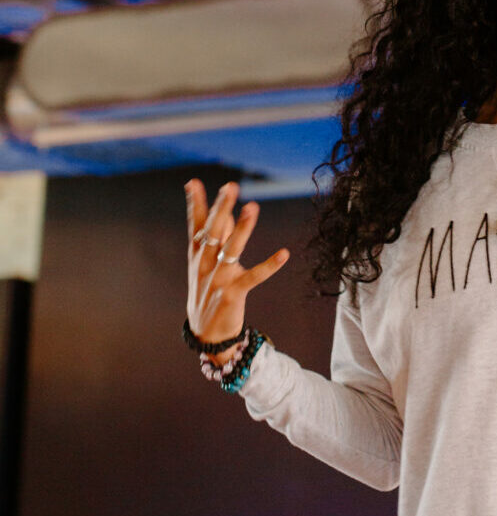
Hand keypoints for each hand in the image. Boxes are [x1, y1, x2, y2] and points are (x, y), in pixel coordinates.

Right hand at [185, 179, 289, 361]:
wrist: (206, 333)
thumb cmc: (208, 289)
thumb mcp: (207, 263)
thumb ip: (219, 237)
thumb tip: (229, 210)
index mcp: (197, 254)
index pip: (196, 224)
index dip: (196, 204)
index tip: (193, 182)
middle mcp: (204, 264)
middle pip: (213, 231)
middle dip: (221, 208)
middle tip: (230, 186)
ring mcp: (217, 279)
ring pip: (231, 249)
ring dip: (242, 228)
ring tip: (252, 207)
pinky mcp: (233, 293)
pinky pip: (253, 277)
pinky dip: (269, 265)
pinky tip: (284, 253)